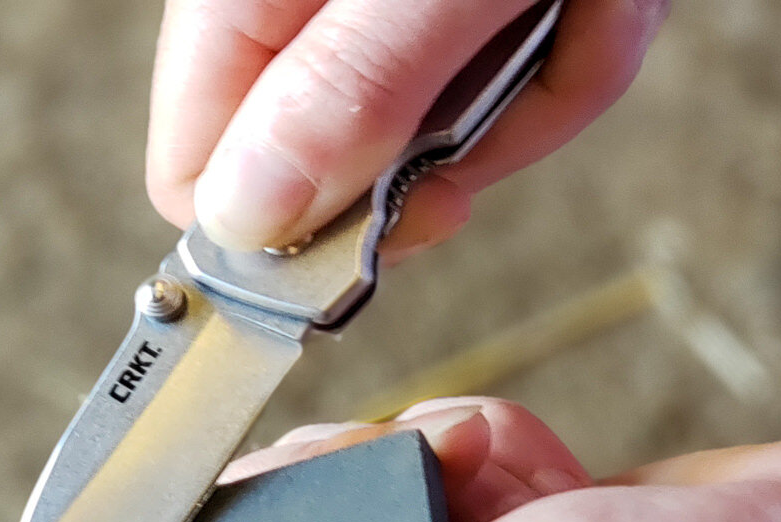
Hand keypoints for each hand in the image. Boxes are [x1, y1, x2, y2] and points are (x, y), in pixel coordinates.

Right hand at [146, 0, 669, 258]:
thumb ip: (345, 85)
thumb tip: (241, 220)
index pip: (200, 172)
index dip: (285, 236)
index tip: (381, 240)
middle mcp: (308, 8)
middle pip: (350, 170)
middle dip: (467, 142)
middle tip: (528, 60)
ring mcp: (388, 13)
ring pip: (455, 133)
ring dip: (547, 85)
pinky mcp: (460, 13)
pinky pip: (519, 82)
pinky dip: (580, 46)